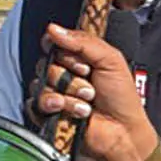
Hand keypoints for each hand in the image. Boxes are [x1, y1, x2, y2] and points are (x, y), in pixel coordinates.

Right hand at [37, 23, 153, 160]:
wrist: (123, 131)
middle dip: (72, 75)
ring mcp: (55, 93)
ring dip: (70, 92)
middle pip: (48, 62)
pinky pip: (37, 103)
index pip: (54, 43)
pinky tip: (75, 111)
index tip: (82, 61)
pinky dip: (58, 106)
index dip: (63, 49)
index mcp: (78, 58)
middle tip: (91, 85)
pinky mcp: (49, 113)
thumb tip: (53, 29)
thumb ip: (84, 41)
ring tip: (88, 101)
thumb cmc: (122, 98)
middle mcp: (64, 73)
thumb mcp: (111, 60)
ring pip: (43, 82)